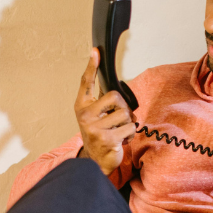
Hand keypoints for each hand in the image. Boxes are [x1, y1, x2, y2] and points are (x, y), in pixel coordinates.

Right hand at [75, 48, 136, 174]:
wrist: (95, 161)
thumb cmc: (98, 134)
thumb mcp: (95, 116)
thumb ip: (101, 101)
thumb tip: (113, 84)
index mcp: (82, 106)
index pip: (86, 82)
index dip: (92, 66)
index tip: (95, 51)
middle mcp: (85, 116)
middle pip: (115, 97)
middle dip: (123, 107)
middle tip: (118, 119)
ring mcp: (94, 128)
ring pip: (125, 114)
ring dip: (127, 123)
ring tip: (118, 131)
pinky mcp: (106, 139)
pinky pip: (129, 128)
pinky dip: (130, 134)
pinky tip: (121, 140)